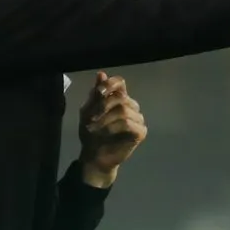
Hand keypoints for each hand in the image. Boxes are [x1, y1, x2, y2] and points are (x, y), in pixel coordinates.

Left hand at [77, 71, 146, 185]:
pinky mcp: (140, 132)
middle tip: (90, 119)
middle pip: (121, 97)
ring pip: (124, 110)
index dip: (110, 84)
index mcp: (118, 98)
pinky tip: (106, 133)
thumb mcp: (88, 111)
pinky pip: (129, 124)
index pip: (120, 82)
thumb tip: (101, 74)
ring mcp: (137, 118)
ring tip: (94, 128)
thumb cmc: (91, 133)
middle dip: (103, 107)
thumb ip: (95, 94)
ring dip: (106, 119)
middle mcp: (130, 105)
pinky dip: (114, 128)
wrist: (94, 155)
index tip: (99, 92)